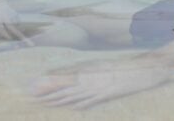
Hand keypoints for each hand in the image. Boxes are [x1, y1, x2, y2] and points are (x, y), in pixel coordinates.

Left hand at [30, 58, 173, 108]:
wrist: (142, 68)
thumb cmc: (122, 66)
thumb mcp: (101, 67)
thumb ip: (86, 73)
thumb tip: (71, 77)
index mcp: (88, 70)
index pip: (63, 78)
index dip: (48, 84)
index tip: (34, 87)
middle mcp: (91, 78)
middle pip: (65, 88)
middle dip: (47, 93)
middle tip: (31, 97)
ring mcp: (98, 87)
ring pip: (74, 95)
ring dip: (58, 100)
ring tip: (43, 103)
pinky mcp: (107, 94)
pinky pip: (90, 101)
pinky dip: (78, 104)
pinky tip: (70, 107)